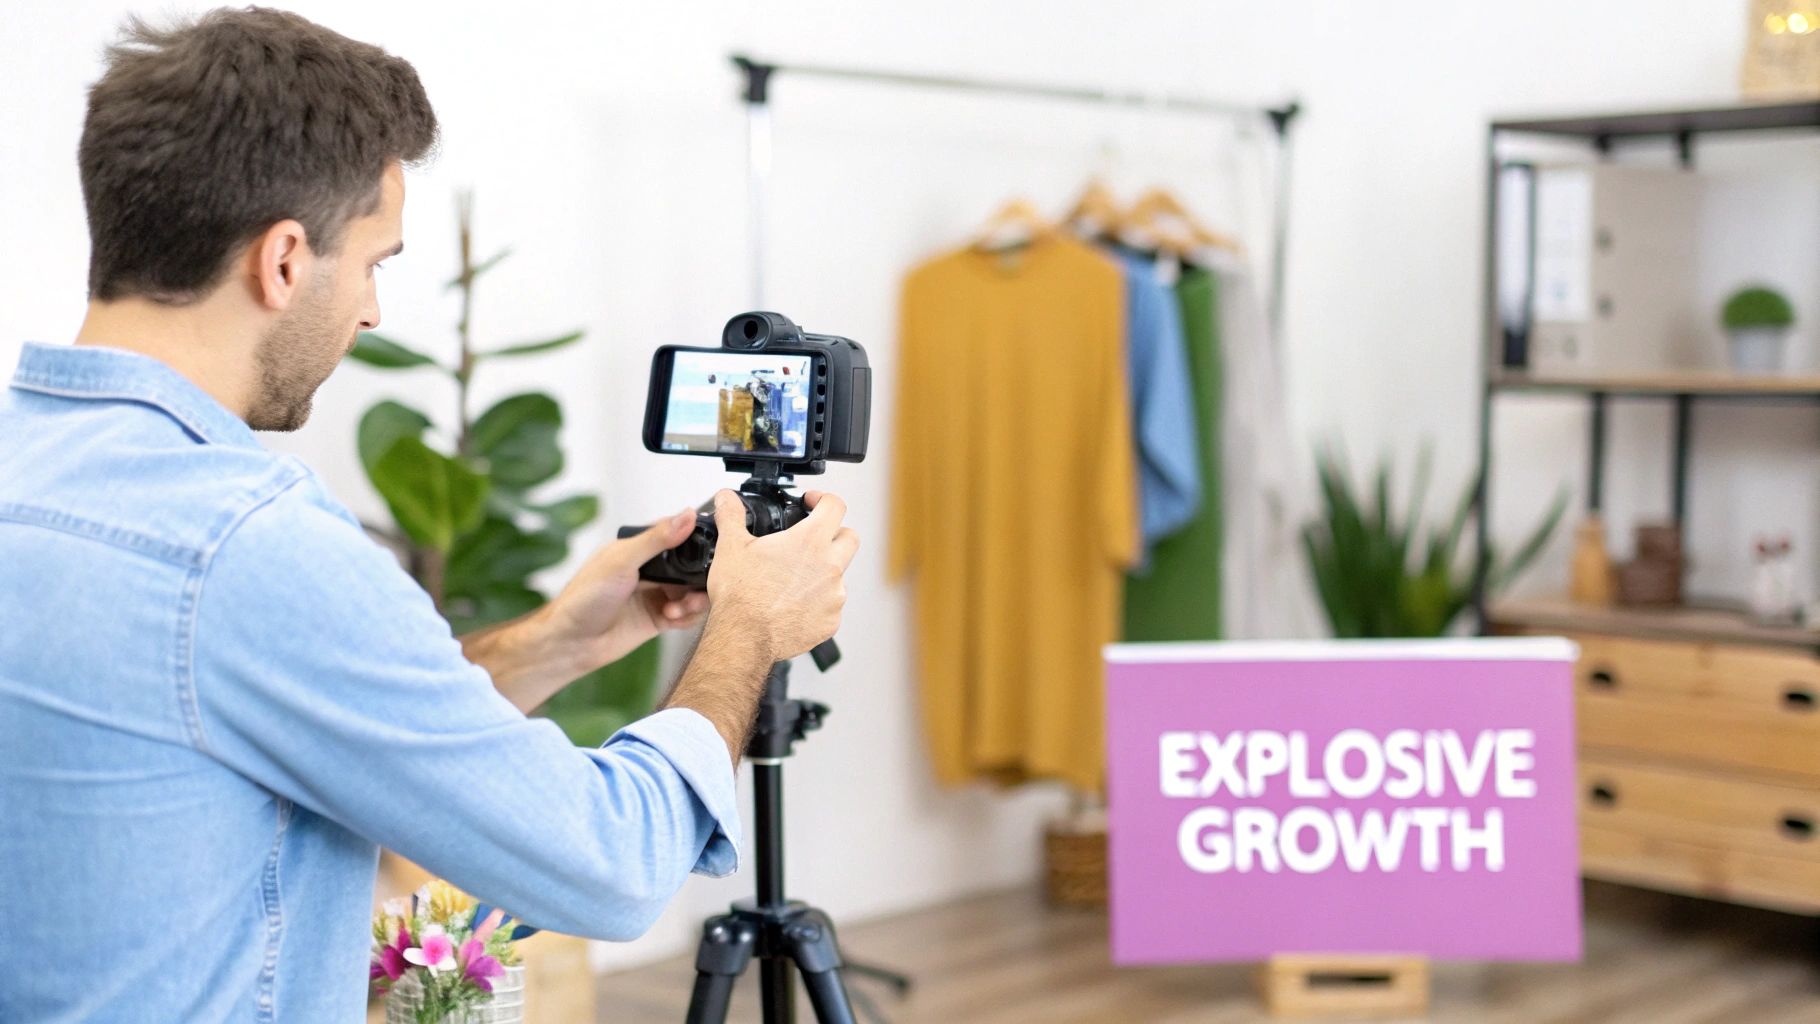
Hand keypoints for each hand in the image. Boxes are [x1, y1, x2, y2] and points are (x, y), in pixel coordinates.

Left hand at [541, 508, 712, 671]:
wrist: (573, 643)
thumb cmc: (585, 598)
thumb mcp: (621, 561)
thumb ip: (656, 539)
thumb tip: (687, 515)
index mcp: (641, 548)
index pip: (680, 535)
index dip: (698, 541)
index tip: (713, 550)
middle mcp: (652, 570)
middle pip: (692, 566)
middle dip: (699, 578)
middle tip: (694, 588)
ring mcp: (657, 595)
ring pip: (693, 592)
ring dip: (693, 600)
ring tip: (677, 608)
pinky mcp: (660, 619)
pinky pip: (687, 615)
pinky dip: (687, 617)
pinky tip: (672, 619)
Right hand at [705, 489, 858, 662]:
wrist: (744, 637)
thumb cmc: (741, 595)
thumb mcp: (731, 546)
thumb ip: (732, 515)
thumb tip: (727, 498)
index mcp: (810, 542)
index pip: (835, 506)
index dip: (823, 499)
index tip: (811, 503)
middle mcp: (830, 567)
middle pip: (849, 537)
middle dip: (834, 532)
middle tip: (812, 539)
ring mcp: (834, 596)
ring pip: (841, 575)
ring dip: (824, 571)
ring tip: (796, 578)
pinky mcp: (831, 621)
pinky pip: (832, 605)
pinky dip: (819, 602)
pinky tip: (796, 604)